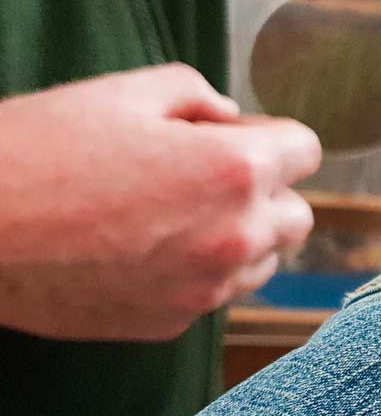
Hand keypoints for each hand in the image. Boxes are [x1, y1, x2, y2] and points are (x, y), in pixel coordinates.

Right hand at [0, 65, 320, 340]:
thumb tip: (232, 119)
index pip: (307, 150)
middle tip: (208, 176)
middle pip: (297, 215)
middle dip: (266, 191)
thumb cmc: (39, 150)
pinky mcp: (173, 323)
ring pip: (263, 262)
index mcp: (235, 171)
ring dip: (241, 237)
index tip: (236, 137)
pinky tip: (146, 252)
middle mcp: (236, 236)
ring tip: (178, 217)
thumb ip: (198, 96)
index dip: (272, 137)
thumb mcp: (123, 92)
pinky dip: (199, 273)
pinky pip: (214, 294)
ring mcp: (206, 288)